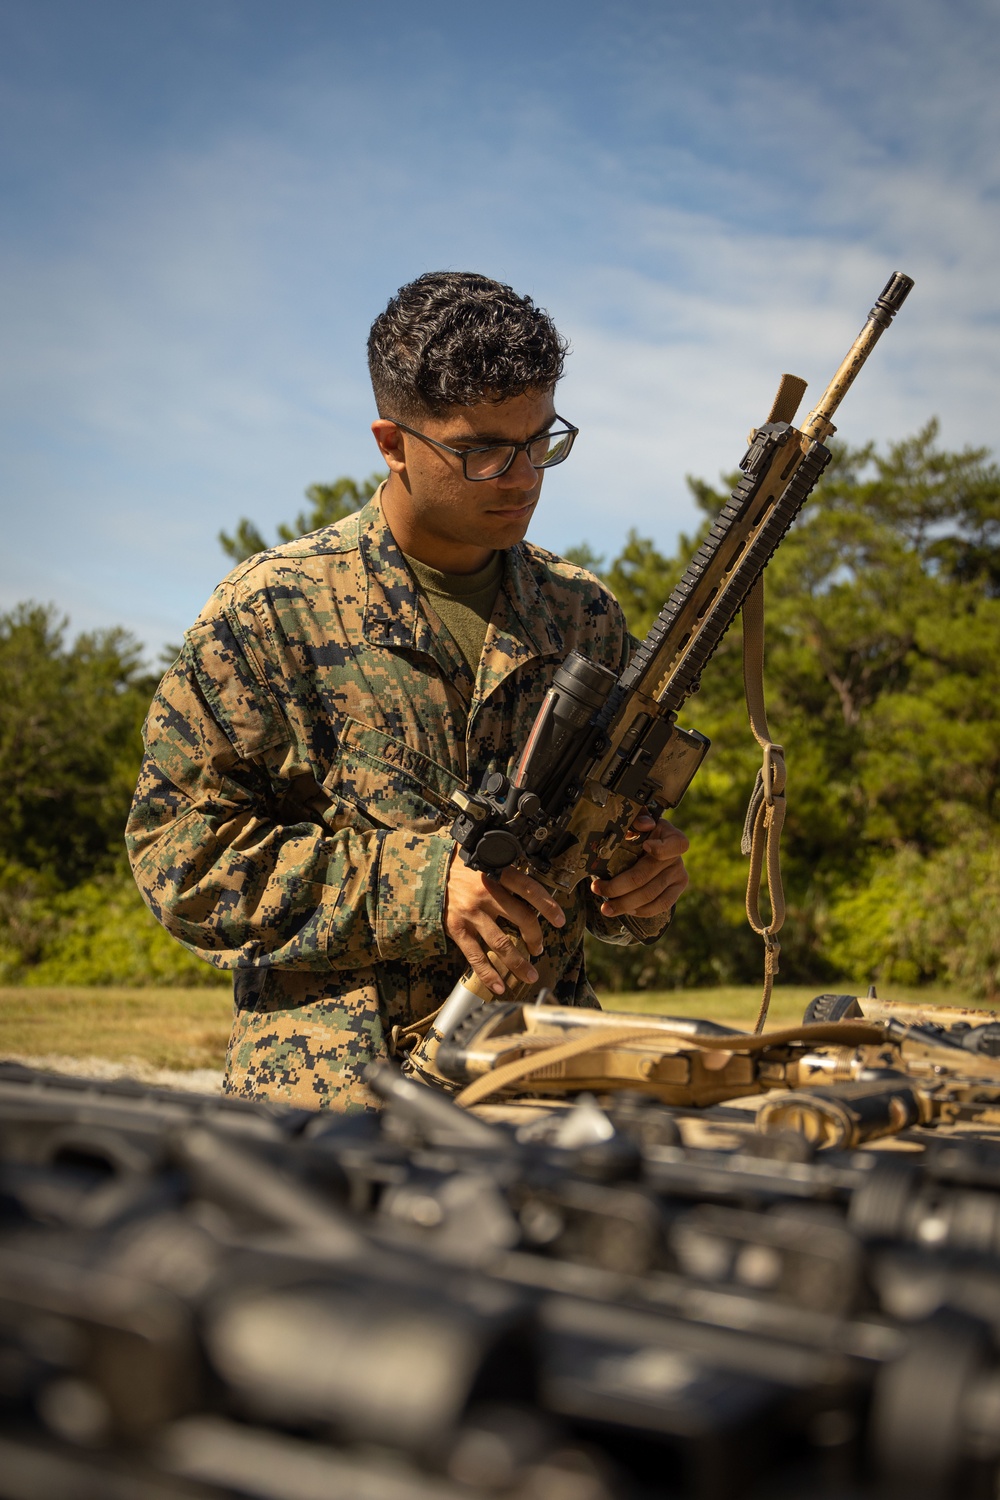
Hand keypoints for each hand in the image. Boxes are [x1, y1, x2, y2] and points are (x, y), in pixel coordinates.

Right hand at [444, 855, 565, 995]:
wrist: (428, 870)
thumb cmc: (461, 864)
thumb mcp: (486, 858)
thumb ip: (507, 869)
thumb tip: (532, 885)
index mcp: (496, 873)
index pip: (530, 890)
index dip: (549, 906)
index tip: (560, 920)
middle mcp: (486, 893)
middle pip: (522, 918)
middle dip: (536, 937)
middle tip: (540, 949)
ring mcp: (471, 913)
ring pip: (501, 942)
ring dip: (518, 962)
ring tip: (530, 975)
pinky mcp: (456, 928)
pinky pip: (475, 956)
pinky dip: (488, 974)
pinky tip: (499, 986)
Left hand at [589, 814, 688, 919]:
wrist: (652, 846)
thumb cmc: (640, 834)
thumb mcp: (637, 824)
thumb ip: (637, 819)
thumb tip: (645, 823)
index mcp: (672, 836)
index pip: (675, 844)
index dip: (661, 848)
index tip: (645, 846)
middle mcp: (678, 857)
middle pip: (646, 875)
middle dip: (618, 886)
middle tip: (596, 888)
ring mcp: (679, 875)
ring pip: (650, 895)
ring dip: (624, 903)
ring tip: (605, 907)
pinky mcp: (678, 890)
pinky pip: (660, 905)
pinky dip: (641, 910)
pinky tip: (626, 910)